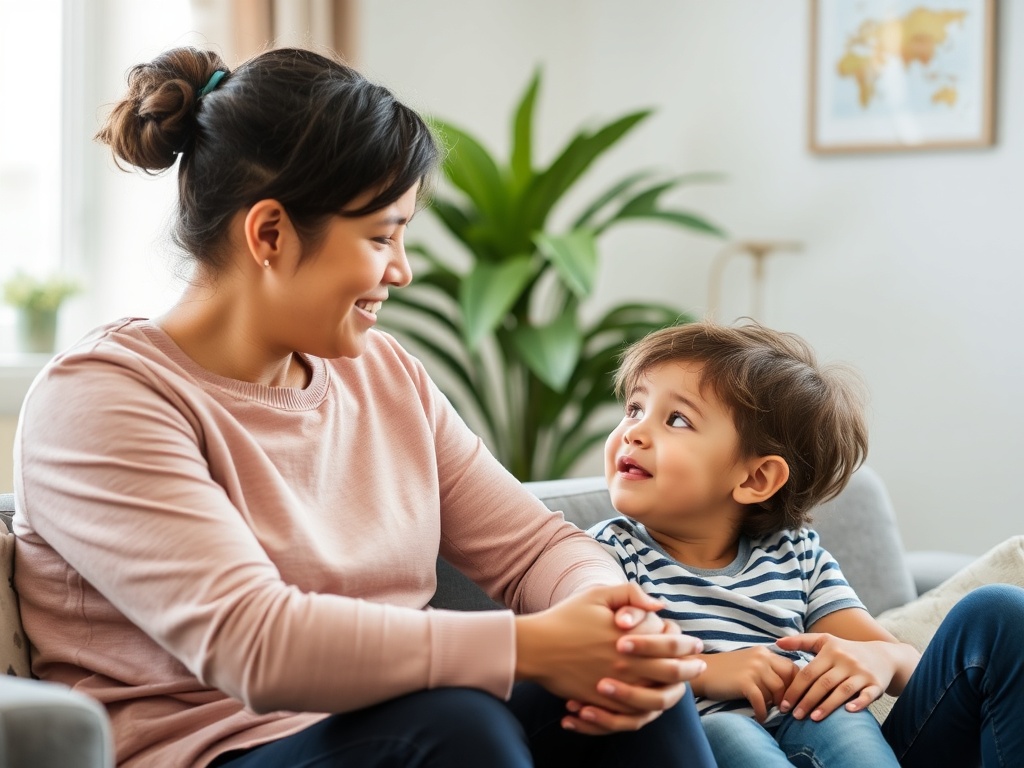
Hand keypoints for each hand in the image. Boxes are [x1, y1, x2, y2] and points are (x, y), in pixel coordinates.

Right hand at [515, 583, 703, 733]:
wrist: (535, 647)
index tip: (697, 644)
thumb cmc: (566, 617)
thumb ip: (631, 593)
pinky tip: (653, 702)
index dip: (688, 645)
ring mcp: (614, 687)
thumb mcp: (597, 594)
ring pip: (656, 698)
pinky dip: (646, 710)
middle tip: (700, 666)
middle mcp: (625, 664)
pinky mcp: (601, 703)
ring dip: (674, 693)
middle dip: (691, 670)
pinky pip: (630, 713)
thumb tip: (660, 606)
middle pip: (671, 673)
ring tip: (682, 688)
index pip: (671, 644)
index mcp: (629, 637)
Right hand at [691, 647, 798, 722]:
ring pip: (777, 690)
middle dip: (789, 696)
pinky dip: (763, 712)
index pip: (792, 667)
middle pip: (788, 679)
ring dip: (775, 704)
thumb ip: (767, 669)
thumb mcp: (749, 663)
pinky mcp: (744, 682)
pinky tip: (760, 717)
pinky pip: (762, 701)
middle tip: (784, 708)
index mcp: (764, 652)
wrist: (702, 671)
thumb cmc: (726, 671)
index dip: (796, 684)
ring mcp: (753, 669)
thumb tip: (787, 689)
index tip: (793, 697)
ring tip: (769, 711)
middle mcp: (761, 658)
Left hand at [775, 633, 897, 720]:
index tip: (784, 704)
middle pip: (823, 683)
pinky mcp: (876, 684)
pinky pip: (868, 695)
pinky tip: (847, 711)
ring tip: (813, 718)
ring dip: (827, 705)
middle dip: (807, 700)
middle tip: (794, 716)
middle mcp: (846, 661)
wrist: (883, 655)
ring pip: (843, 691)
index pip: (808, 672)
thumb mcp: (825, 641)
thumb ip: (801, 641)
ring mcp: (862, 673)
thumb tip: (777, 643)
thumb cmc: (847, 650)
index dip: (795, 689)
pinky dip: (859, 703)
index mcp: (830, 651)